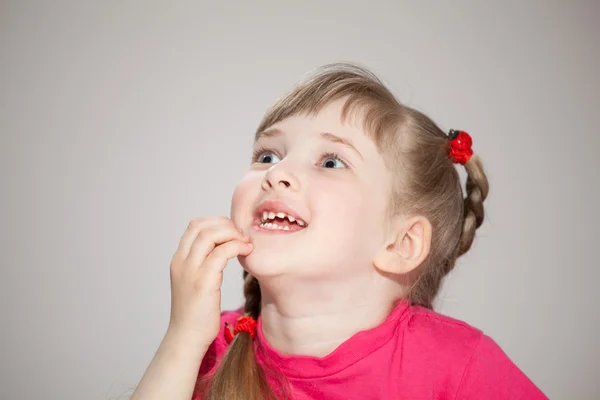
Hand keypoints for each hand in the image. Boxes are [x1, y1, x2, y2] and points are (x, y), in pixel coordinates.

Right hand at [167, 216, 251, 347]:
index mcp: (178, 259)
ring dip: (233, 234)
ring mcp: (191, 271)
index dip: (216, 222)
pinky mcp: (204, 282)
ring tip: (246, 243)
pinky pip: (222, 253)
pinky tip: (247, 251)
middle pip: (202, 226)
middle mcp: (181, 262)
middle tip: (242, 235)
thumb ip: (203, 262)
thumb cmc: (196, 312)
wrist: (187, 336)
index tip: (233, 231)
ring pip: (210, 235)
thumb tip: (224, 246)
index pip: (194, 225)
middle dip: (226, 225)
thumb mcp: (195, 281)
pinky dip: (237, 246)